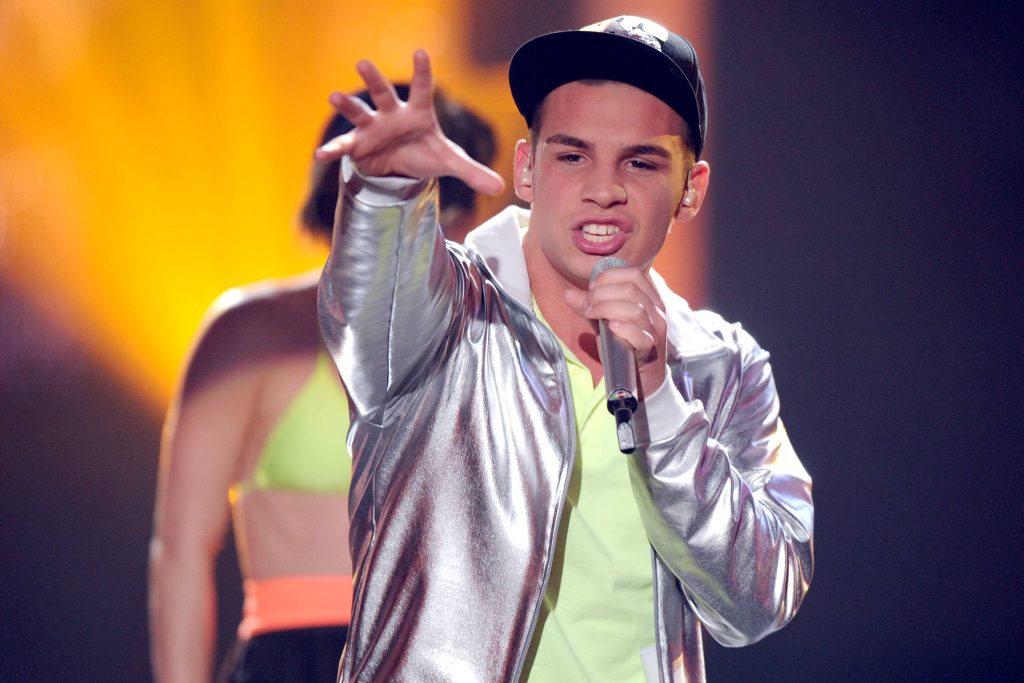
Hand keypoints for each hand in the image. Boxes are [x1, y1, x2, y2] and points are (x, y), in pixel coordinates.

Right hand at [314, 50, 504, 196]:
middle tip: (363, 63)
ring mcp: (373, 127)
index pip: (422, 89)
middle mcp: (393, 114)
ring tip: (334, 96)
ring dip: (347, 105)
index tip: (420, 53)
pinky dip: (334, 150)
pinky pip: (345, 146)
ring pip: (360, 111)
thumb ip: (474, 171)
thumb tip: (502, 186)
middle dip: (374, 80)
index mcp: (418, 112)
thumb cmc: (426, 153)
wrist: (402, 166)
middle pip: (383, 93)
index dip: (422, 72)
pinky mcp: (359, 144)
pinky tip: (320, 156)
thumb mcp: (450, 162)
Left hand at [564, 267, 668, 396]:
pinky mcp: (651, 350)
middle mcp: (656, 311)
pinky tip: (609, 327)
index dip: (609, 276)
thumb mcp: (604, 323)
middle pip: (631, 289)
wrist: (637, 379)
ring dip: (607, 308)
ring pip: (635, 309)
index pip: (634, 274)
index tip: (592, 288)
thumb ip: (589, 308)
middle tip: (587, 306)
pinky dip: (624, 328)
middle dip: (602, 293)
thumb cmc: (623, 346)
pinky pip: (641, 335)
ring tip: (591, 315)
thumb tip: (567, 293)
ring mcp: (655, 331)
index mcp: (649, 299)